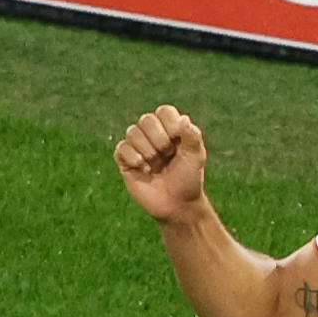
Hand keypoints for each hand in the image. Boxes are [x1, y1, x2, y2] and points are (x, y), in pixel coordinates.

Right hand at [114, 106, 211, 223]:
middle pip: (146, 119)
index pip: (164, 111)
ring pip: (132, 132)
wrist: (177, 205)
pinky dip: (133, 158)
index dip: (170, 124)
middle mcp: (152, 135)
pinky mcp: (125, 161)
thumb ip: (193, 137)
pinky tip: (144, 169)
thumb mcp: (196, 157)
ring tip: (155, 165)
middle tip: (167, 155)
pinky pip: (121, 148)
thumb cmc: (188, 179)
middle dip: (159, 139)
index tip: (178, 143)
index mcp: (170, 129)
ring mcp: (138, 147)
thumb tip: (184, 119)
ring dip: (147, 149)